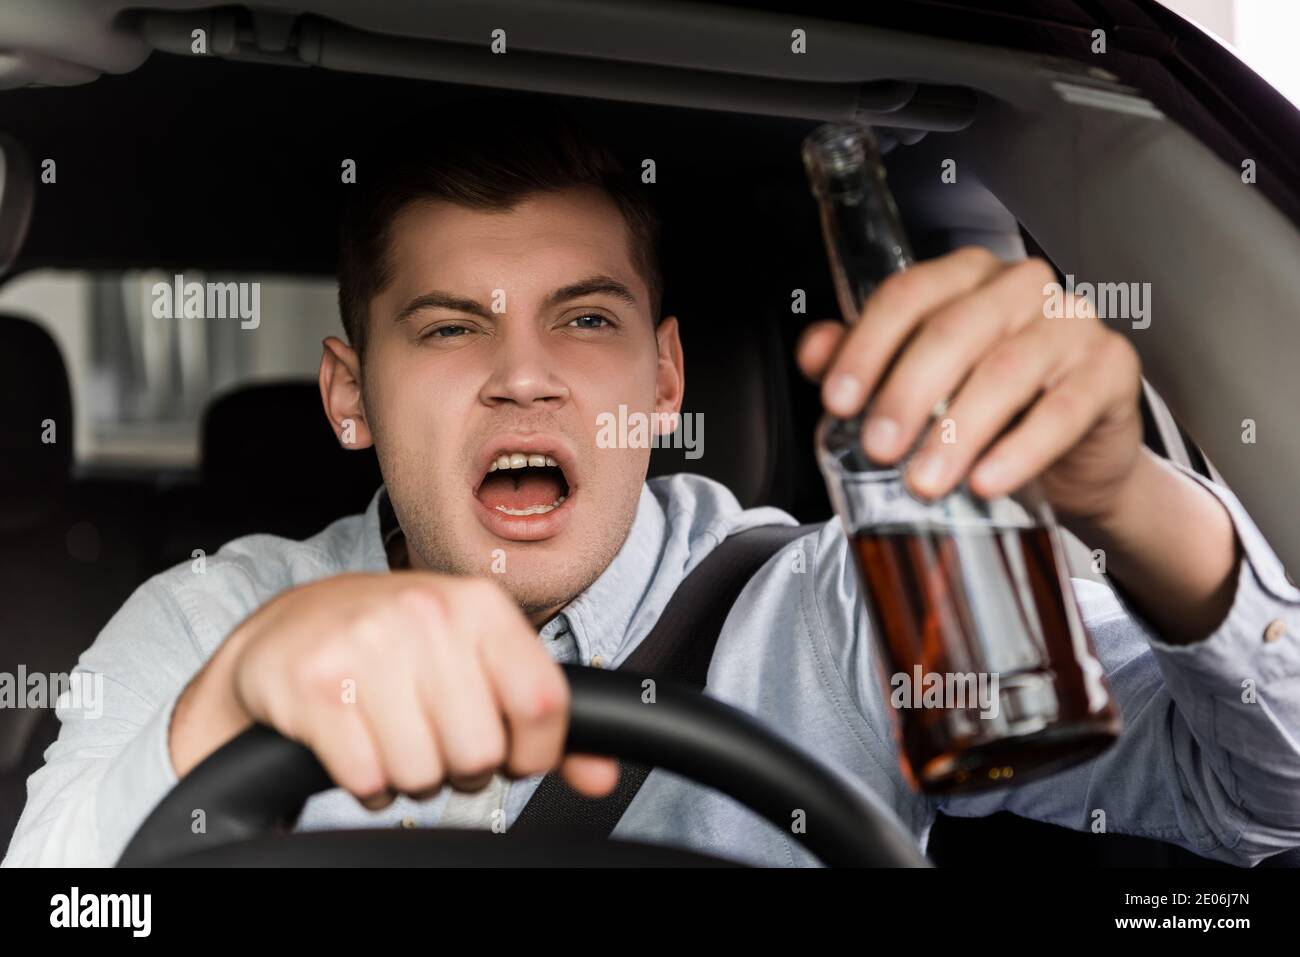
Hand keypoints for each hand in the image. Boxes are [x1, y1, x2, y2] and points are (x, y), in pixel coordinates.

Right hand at [170, 572, 618, 807]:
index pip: (543, 704)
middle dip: (459, 766)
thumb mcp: (477, 659)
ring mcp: (367, 645)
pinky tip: (358, 744)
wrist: (289, 630)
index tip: (507, 750)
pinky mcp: (315, 685)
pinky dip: (366, 782)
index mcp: (480, 605)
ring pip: (424, 774)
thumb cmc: (399, 649)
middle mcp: (428, 613)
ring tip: (393, 735)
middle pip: (481, 751)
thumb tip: (603, 777)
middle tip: (433, 736)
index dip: (531, 752)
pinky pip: (368, 780)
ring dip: (410, 776)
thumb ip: (543, 717)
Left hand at [796, 245, 1241, 642]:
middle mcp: (1019, 287)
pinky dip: (1020, 451)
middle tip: (878, 448)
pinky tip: (987, 482)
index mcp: (965, 277)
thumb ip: (862, 360)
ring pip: (1004, 371)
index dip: (866, 348)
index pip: (907, 296)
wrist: (1070, 458)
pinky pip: (1063, 410)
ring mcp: (1070, 323)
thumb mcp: (917, 384)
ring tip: (925, 481)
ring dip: (956, 432)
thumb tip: (813, 351)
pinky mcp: (1110, 368)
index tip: (838, 401)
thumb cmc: (990, 410)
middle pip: (952, 331)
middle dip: (906, 395)